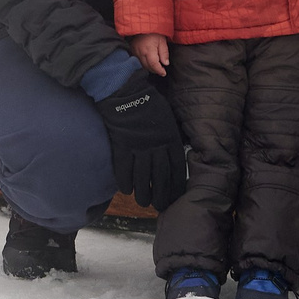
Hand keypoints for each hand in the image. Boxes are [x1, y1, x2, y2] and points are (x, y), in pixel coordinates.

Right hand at [99, 71, 188, 211]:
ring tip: (144, 202)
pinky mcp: (121, 146)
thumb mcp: (168, 118)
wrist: (124, 92)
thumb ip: (172, 137)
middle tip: (161, 207)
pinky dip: (125, 181)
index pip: (176, 167)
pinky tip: (126, 190)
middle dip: (162, 194)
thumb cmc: (148, 103)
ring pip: (142, 177)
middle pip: (161, 177)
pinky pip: (123, 169)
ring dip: (144, 193)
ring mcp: (138, 147)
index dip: (177, 184)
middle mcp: (156, 146)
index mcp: (170, 138)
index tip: (177, 196)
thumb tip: (175, 153)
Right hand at [129, 33, 169, 74]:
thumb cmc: (153, 31)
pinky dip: (144, 63)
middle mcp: (140, 53)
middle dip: (155, 70)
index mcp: (148, 50)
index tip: (164, 73)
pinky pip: (138, 61)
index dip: (159, 71)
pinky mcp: (132, 50)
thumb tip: (165, 63)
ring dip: (149, 68)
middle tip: (161, 70)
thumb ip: (164, 52)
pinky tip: (148, 62)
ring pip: (142, 65)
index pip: (154, 65)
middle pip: (147, 67)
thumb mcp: (162, 40)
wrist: (142, 23)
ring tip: (156, 66)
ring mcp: (135, 52)